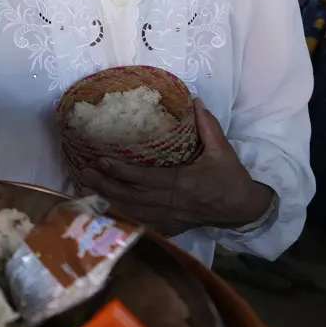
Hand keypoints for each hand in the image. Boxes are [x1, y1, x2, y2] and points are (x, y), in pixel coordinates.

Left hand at [76, 100, 272, 237]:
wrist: (243, 210)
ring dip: (107, 202)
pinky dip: (120, 219)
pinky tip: (102, 212)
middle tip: (82, 174)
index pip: (146, 179)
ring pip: (132, 213)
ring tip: (83, 191)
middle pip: (132, 197)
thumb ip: (207, 126)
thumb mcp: (222, 150)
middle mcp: (171, 203)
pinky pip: (141, 225)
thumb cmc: (230, 178)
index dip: (123, 172)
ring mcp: (169, 217)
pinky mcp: (170, 226)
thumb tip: (195, 100)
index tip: (102, 161)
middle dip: (105, 186)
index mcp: (183, 183)